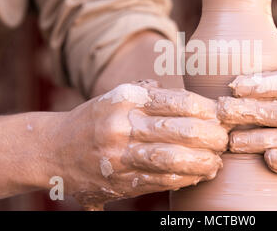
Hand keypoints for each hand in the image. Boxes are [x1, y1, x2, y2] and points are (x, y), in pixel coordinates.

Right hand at [54, 80, 227, 209]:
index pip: (177, 101)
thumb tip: (193, 101)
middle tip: (224, 140)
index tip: (222, 114)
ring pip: (171, 158)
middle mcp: (122, 125)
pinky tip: (197, 175)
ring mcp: (118, 155)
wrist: (52, 149)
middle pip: (178, 130)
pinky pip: (158, 181)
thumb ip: (152, 94)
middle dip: (210, 136)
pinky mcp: (117, 181)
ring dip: (201, 161)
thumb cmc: (96, 119)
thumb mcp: (118, 97)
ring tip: (216, 161)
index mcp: (126, 99)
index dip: (206, 109)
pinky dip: (183, 179)